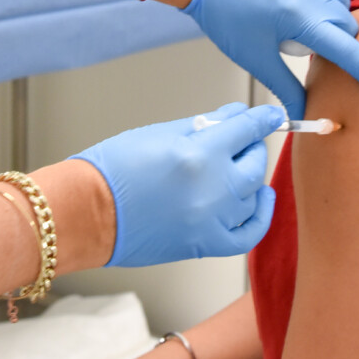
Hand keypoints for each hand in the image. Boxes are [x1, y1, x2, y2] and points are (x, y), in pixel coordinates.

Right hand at [70, 102, 282, 267]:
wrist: (87, 213)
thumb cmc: (113, 170)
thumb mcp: (159, 133)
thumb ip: (204, 124)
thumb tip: (234, 115)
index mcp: (199, 155)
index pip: (247, 130)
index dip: (262, 118)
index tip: (272, 114)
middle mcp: (212, 190)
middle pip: (254, 161)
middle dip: (251, 145)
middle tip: (239, 139)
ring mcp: (211, 220)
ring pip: (253, 193)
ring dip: (249, 175)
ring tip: (236, 165)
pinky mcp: (205, 244)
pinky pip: (249, 233)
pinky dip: (260, 214)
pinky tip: (259, 198)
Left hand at [182, 0, 358, 117]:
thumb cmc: (224, 11)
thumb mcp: (254, 56)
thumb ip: (285, 86)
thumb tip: (303, 114)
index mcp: (301, 18)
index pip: (350, 54)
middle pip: (346, 25)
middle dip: (332, 37)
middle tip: (299, 36)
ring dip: (326, 9)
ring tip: (290, 7)